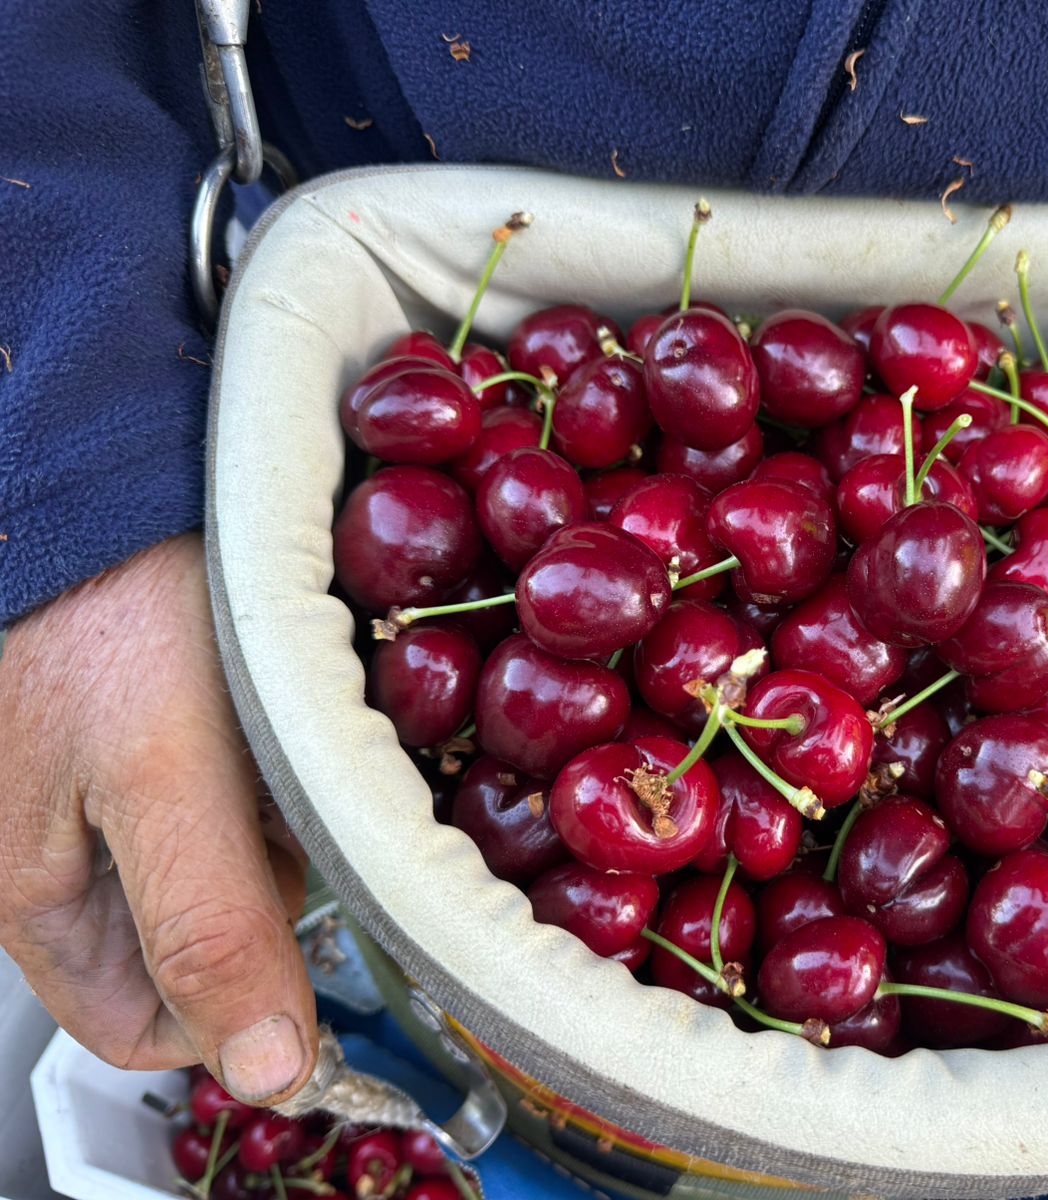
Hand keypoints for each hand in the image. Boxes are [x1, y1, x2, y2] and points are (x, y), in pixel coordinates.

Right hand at [0, 533, 315, 1102]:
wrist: (106, 471)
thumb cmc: (112, 613)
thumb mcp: (168, 785)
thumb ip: (208, 929)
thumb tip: (263, 1070)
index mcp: (37, 900)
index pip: (148, 1026)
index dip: (237, 1003)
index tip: (297, 934)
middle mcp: (57, 855)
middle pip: (195, 938)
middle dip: (264, 889)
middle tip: (284, 800)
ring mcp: (99, 789)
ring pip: (218, 858)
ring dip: (270, 817)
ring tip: (272, 733)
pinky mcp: (146, 727)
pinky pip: (227, 780)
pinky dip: (266, 758)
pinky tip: (269, 699)